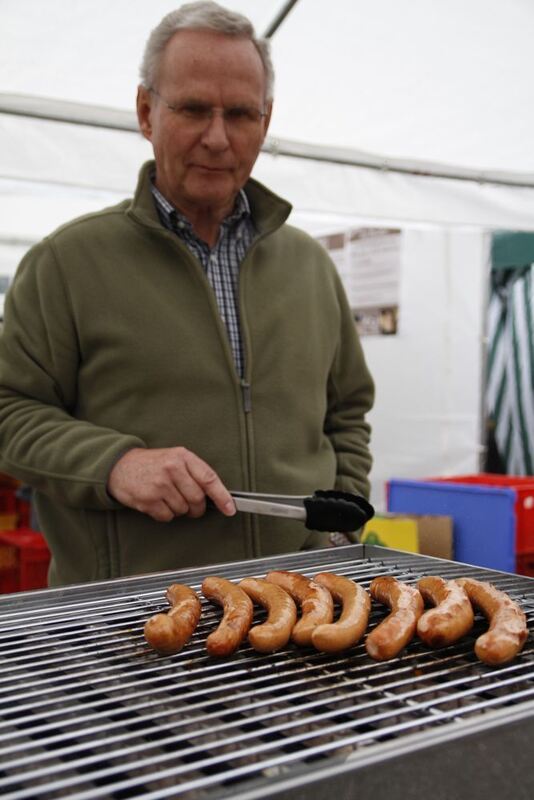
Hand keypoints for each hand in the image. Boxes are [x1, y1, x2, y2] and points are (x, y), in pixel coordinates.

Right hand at [107, 447, 235, 521]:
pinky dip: (165, 514)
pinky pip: (168, 517)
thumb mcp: (175, 457)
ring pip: (183, 510)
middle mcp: (172, 469)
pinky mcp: (148, 500)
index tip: (230, 509)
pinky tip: (157, 502)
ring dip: (179, 509)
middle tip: (189, 503)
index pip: (209, 478)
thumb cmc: (153, 463)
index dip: (222, 496)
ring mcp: (159, 485)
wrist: (119, 465)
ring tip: (167, 496)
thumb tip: (216, 496)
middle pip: (197, 499)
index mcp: (183, 456)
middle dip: (196, 507)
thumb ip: (194, 472)